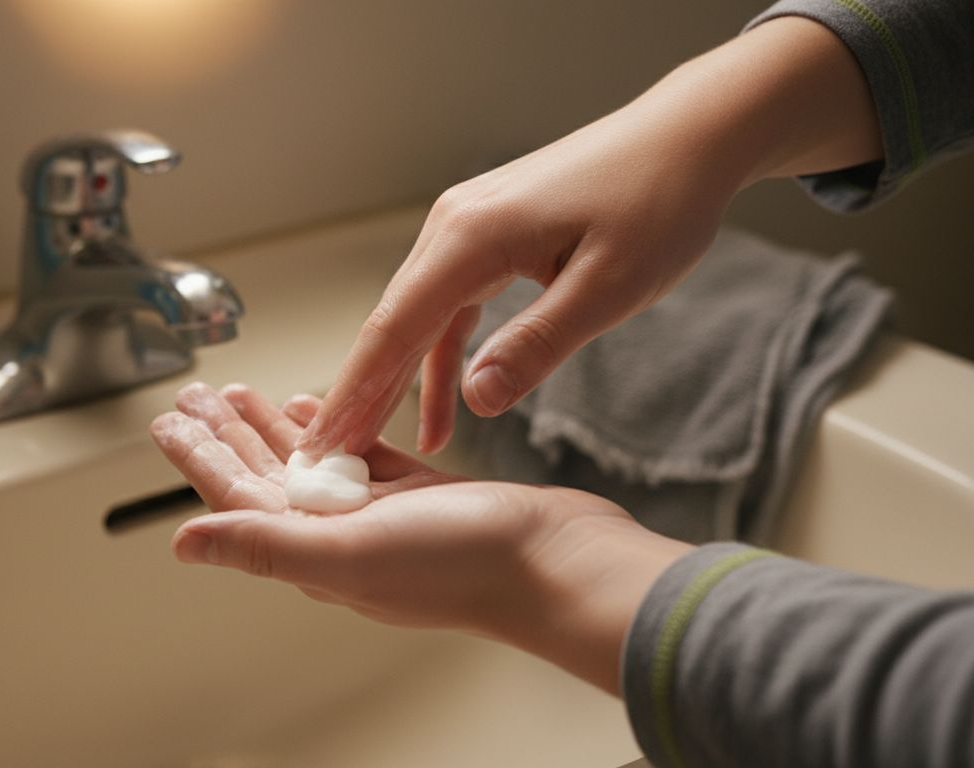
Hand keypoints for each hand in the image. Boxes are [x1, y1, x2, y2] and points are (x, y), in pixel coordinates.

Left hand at [150, 383, 690, 693]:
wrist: (555, 561)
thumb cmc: (463, 566)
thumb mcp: (349, 553)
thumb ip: (265, 545)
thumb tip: (182, 544)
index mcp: (314, 550)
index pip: (237, 498)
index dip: (198, 458)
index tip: (166, 422)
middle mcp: (341, 535)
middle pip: (265, 477)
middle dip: (225, 435)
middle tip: (193, 397)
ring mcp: (382, 516)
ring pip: (310, 463)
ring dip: (271, 428)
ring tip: (240, 395)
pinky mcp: (422, 495)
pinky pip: (363, 457)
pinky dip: (336, 428)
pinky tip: (318, 403)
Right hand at [297, 17, 882, 457]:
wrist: (686, 138)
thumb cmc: (658, 203)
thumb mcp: (608, 288)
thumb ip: (537, 345)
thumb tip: (476, 400)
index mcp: (472, 237)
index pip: (393, 329)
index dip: (355, 393)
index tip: (325, 444)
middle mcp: (453, 226)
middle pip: (389, 324)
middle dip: (358, 395)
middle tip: (328, 461)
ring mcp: (466, 228)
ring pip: (416, 318)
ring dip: (396, 381)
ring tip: (373, 446)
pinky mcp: (488, 236)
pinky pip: (450, 306)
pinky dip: (442, 355)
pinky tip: (448, 403)